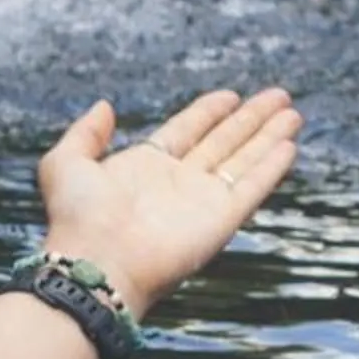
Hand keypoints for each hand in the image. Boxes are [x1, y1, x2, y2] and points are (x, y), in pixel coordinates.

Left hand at [37, 87, 300, 319]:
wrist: (97, 264)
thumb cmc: (76, 219)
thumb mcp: (66, 163)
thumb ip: (85, 133)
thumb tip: (105, 105)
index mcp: (145, 168)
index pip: (187, 132)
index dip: (209, 113)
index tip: (231, 95)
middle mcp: (179, 183)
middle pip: (224, 142)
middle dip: (251, 119)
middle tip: (279, 96)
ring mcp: (202, 201)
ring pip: (244, 160)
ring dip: (269, 136)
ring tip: (292, 112)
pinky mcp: (222, 219)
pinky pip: (253, 187)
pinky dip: (272, 166)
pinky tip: (289, 145)